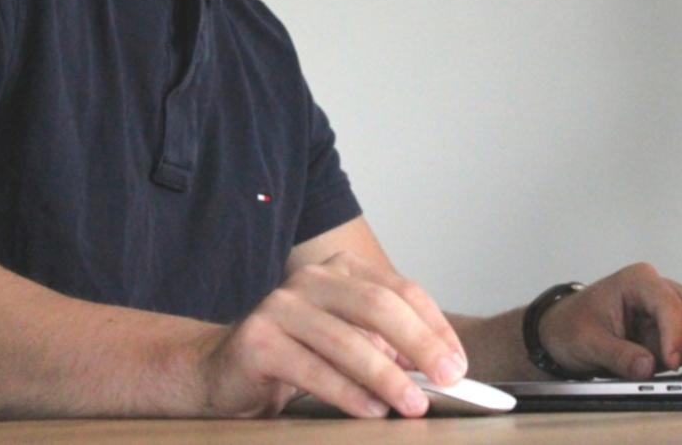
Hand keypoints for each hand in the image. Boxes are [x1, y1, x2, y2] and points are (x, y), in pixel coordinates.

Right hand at [195, 251, 466, 418]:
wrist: (222, 371)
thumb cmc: (296, 356)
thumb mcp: (347, 341)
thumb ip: (385, 344)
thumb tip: (439, 366)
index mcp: (339, 270)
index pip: (400, 290)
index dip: (435, 326)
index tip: (459, 363)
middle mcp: (309, 279)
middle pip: (379, 306)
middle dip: (421, 345)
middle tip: (449, 379)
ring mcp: (280, 306)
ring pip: (349, 340)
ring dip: (389, 377)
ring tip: (414, 404)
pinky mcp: (258, 341)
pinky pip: (314, 369)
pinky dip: (349, 394)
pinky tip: (372, 411)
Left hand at [536, 263, 681, 378]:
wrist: (565, 332)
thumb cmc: (574, 326)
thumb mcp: (587, 341)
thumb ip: (618, 354)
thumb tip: (647, 366)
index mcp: (639, 281)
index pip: (669, 302)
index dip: (675, 333)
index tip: (670, 361)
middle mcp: (663, 292)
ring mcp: (676, 313)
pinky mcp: (681, 335)